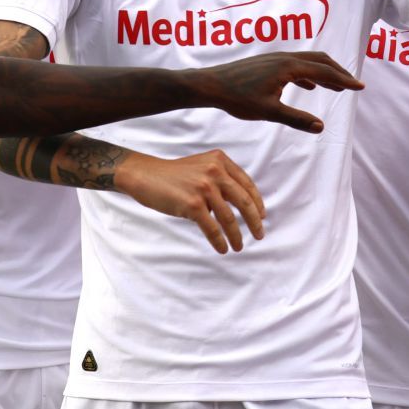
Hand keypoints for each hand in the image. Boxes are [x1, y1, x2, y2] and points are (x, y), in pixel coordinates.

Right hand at [115, 148, 264, 252]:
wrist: (145, 175)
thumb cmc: (174, 175)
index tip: (262, 216)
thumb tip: (242, 205)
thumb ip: (222, 178)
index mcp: (220, 161)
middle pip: (244, 202)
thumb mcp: (202, 166)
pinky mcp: (192, 204)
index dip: (257, 202)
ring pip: (229, 218)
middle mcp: (215, 171)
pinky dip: (220, 241)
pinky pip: (212, 228)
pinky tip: (223, 248)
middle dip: (254, 221)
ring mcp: (204, 188)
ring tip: (239, 246)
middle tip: (260, 235)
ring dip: (237, 236)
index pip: (246, 184)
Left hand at [193, 51, 363, 132]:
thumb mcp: (269, 112)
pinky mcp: (268, 62)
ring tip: (337, 86)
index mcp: (289, 67)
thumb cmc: (237, 98)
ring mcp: (276, 58)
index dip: (344, 80)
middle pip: (320, 61)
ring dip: (325, 72)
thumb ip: (296, 119)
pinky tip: (308, 85)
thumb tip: (322, 126)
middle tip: (354, 85)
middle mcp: (285, 57)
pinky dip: (309, 73)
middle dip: (339, 72)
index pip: (324, 71)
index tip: (361, 87)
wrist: (210, 85)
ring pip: (308, 61)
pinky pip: (296, 64)